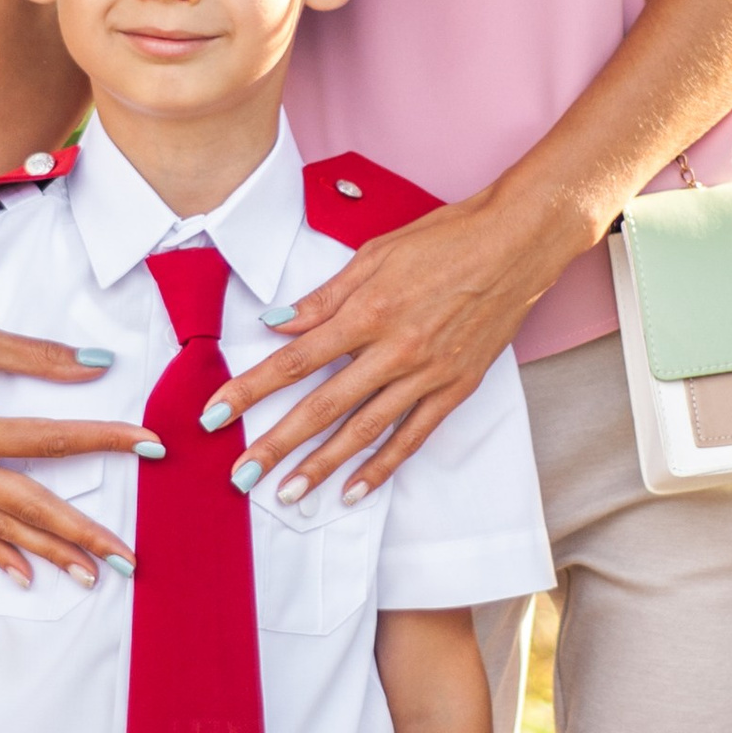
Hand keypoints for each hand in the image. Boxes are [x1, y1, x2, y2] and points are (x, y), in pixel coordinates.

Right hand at [0, 247, 141, 585]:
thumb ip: (38, 357)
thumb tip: (98, 366)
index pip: (50, 441)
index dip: (104, 440)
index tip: (149, 445)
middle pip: (28, 506)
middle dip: (81, 534)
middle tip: (127, 556)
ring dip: (46, 553)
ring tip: (90, 575)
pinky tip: (24, 574)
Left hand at [213, 189, 574, 502]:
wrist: (516, 243)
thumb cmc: (446, 239)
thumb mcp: (375, 254)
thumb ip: (325, 298)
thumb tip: (277, 323)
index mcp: (368, 312)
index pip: (295, 359)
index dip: (252, 388)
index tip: (215, 413)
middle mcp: (395, 350)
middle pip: (323, 406)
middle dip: (276, 443)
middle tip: (241, 474)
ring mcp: (427, 374)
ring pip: (364, 431)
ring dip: (321, 466)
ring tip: (287, 493)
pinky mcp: (455, 388)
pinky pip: (412, 436)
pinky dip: (382, 467)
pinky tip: (353, 490)